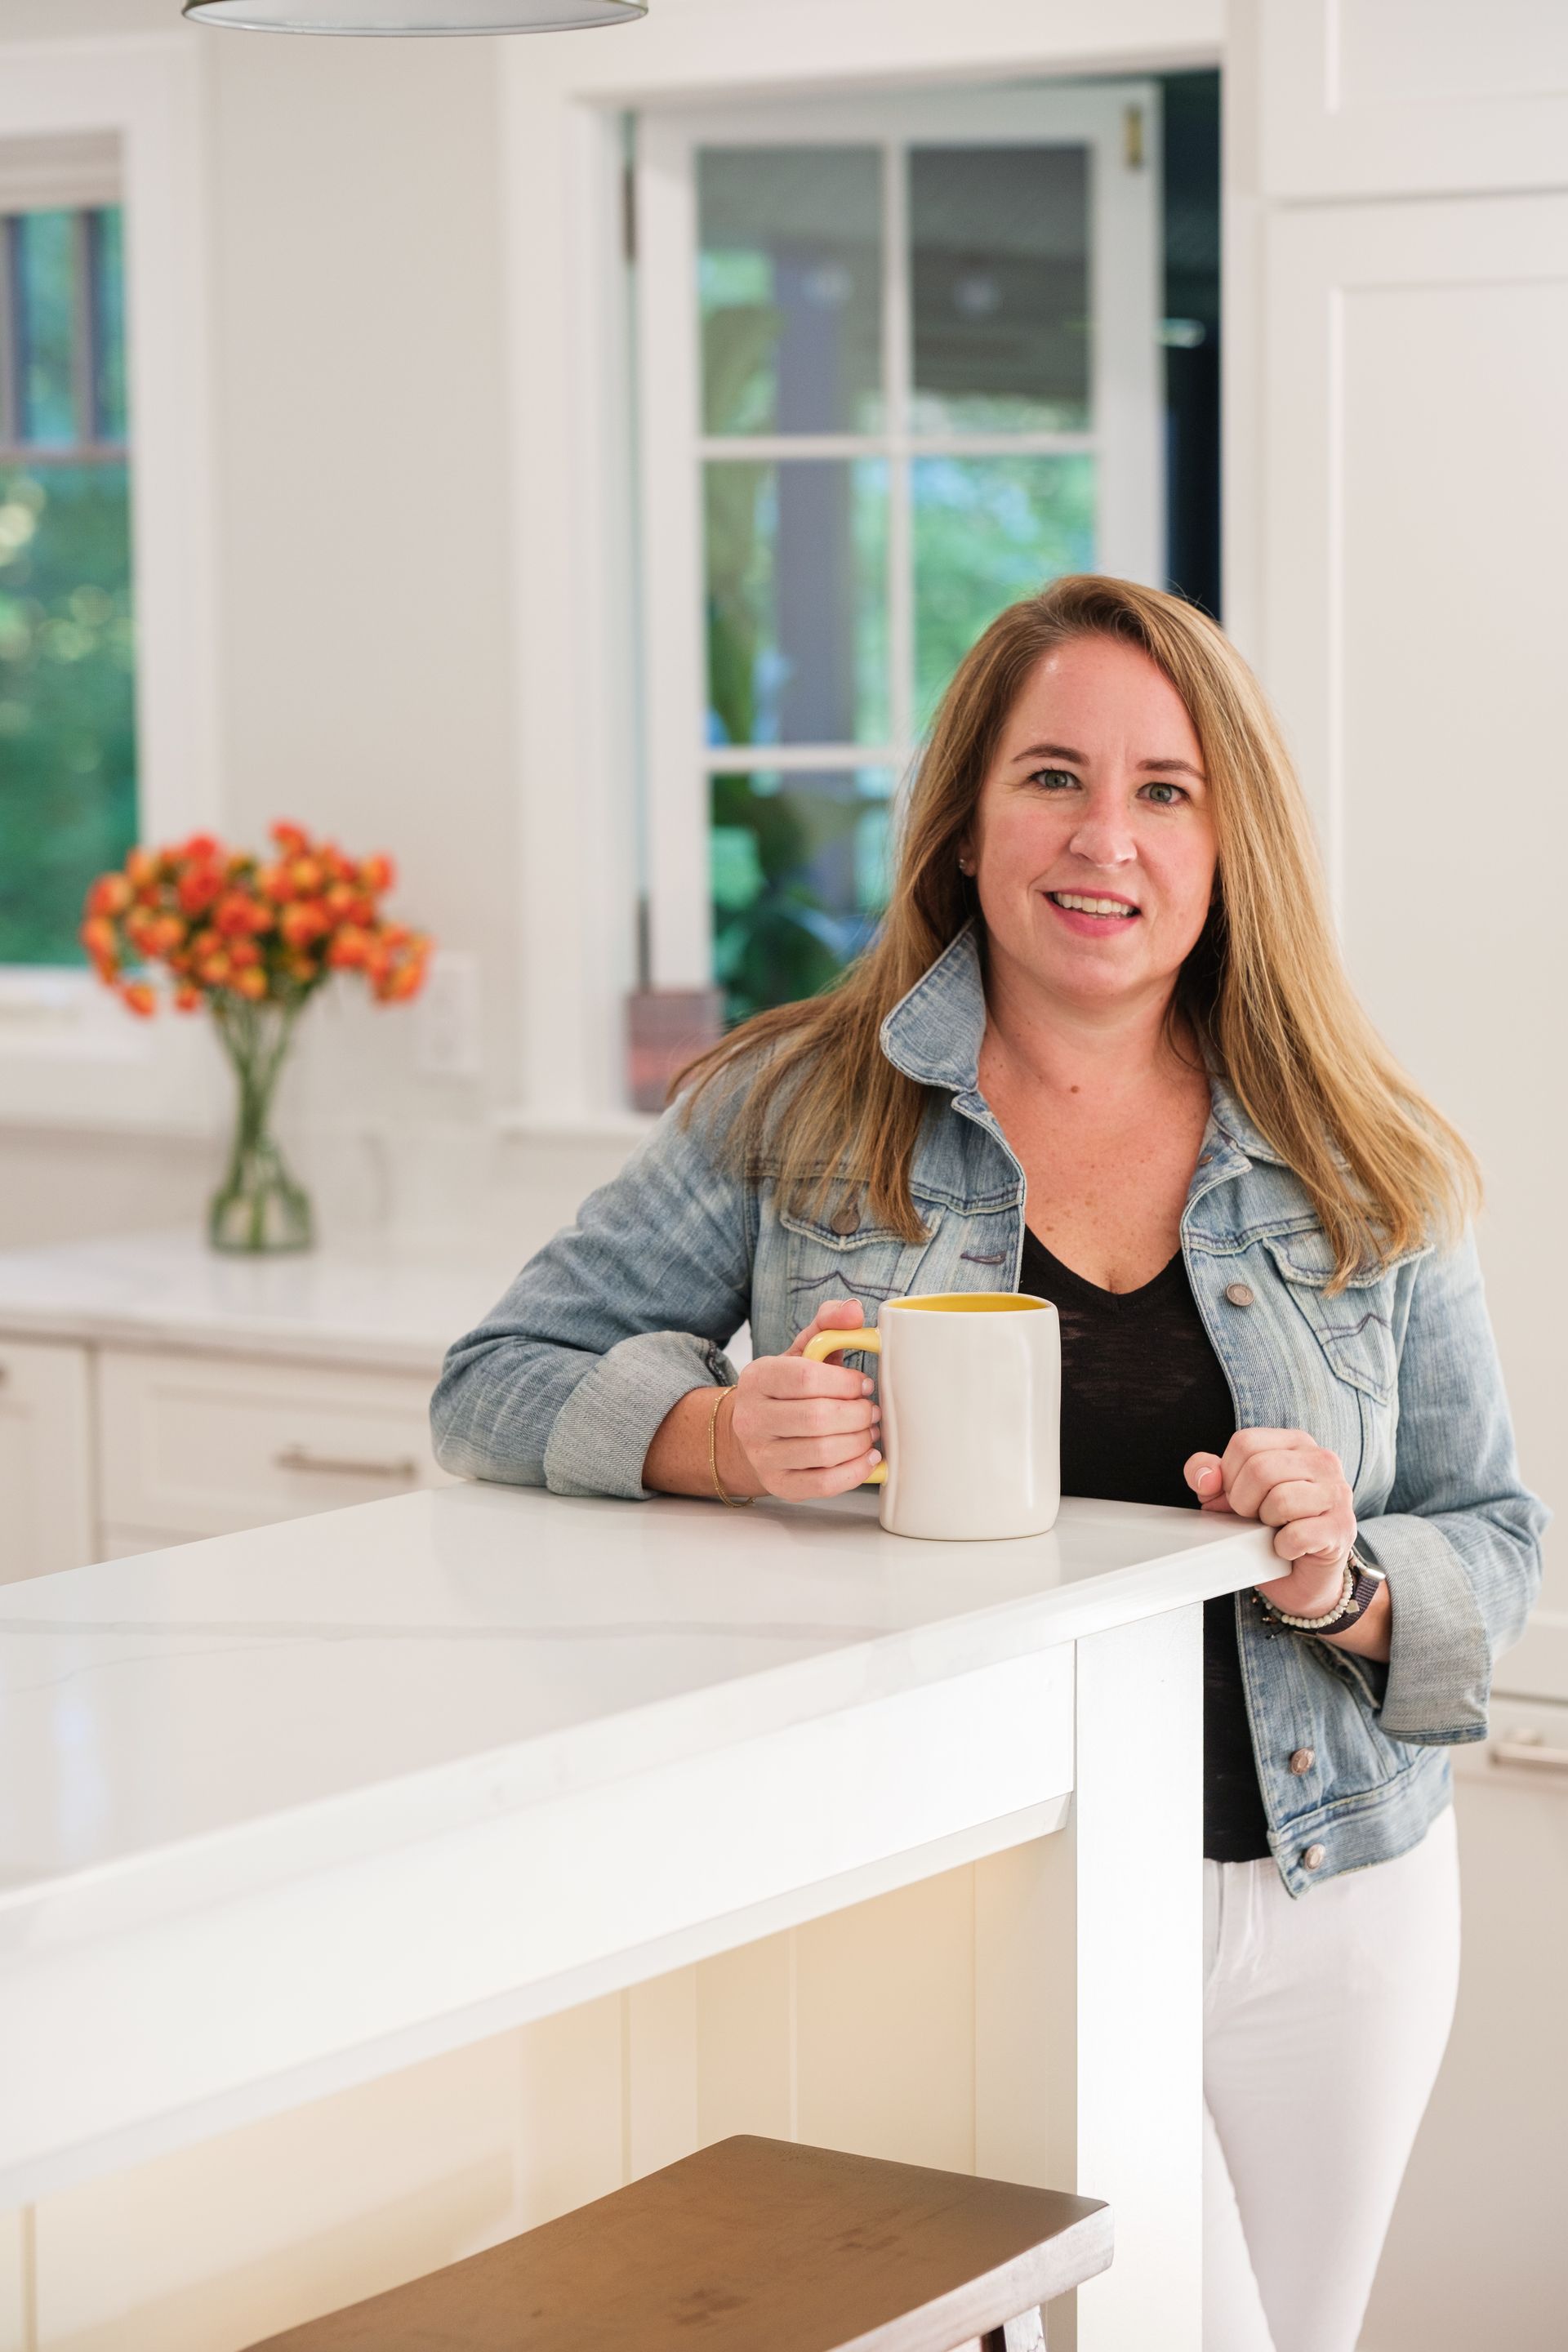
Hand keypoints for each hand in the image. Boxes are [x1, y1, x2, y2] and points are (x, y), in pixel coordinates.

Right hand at [722, 1298, 881, 1501]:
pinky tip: (868, 1457)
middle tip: (872, 1411)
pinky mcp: (778, 1485)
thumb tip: (853, 1311)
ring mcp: (762, 1456)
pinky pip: (823, 1484)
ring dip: (859, 1442)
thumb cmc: (787, 1390)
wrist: (755, 1432)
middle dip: (857, 1414)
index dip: (845, 1382)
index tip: (864, 1385)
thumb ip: (828, 1325)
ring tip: (870, 1431)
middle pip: (817, 1418)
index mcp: (757, 1378)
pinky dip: (855, 1472)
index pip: (805, 1378)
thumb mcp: (802, 1352)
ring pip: (823, 1453)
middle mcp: (752, 1419)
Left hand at [1184, 1428, 1356, 1618]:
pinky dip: (1282, 1548)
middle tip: (1253, 1518)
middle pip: (1260, 1468)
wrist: (1302, 1577)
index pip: (1245, 1442)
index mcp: (1295, 1443)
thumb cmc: (1268, 1529)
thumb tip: (1206, 1477)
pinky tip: (1288, 1548)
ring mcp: (1337, 1493)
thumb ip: (1207, 1474)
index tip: (1238, 1496)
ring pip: (1280, 1499)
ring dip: (1265, 1524)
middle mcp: (1322, 1461)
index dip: (1228, 1476)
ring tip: (1274, 1529)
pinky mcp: (1342, 1528)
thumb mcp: (1229, 1494)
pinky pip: (1296, 1535)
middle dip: (1243, 1502)